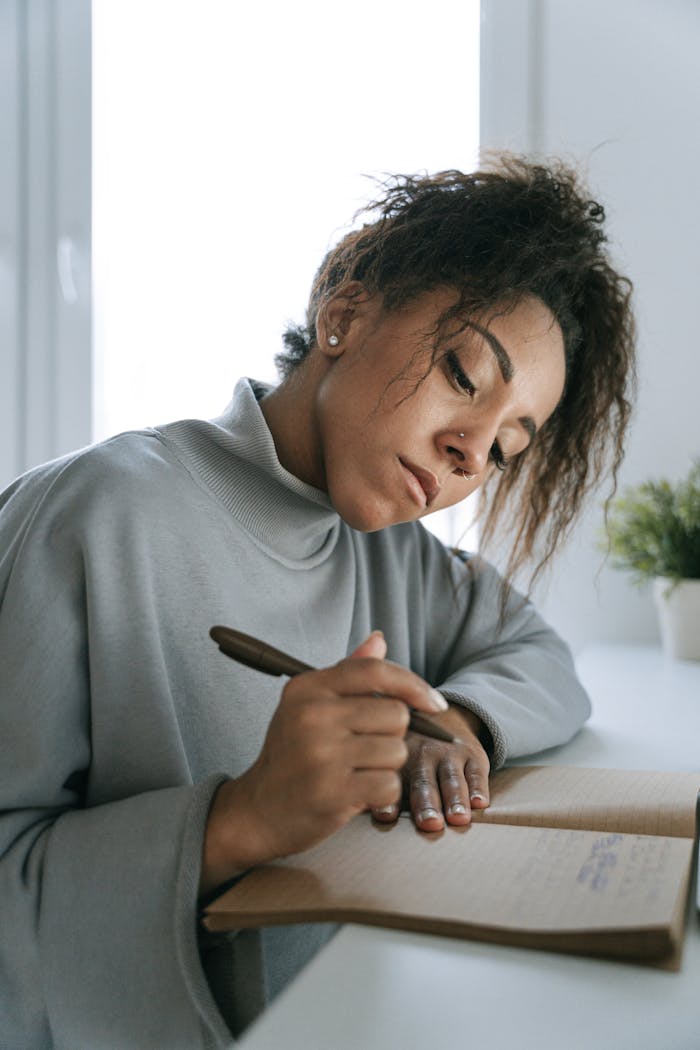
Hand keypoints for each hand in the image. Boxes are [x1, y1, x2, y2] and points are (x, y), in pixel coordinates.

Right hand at [200, 632, 448, 894]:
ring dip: (386, 767)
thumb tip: (379, 640)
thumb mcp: (309, 706)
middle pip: (396, 714)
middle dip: (392, 735)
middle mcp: (313, 715)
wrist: (259, 811)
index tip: (433, 703)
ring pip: (397, 752)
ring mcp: (321, 754)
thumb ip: (347, 674)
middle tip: (363, 750)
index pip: (375, 671)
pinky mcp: (332, 792)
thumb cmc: (292, 754)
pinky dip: (382, 794)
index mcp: (308, 687)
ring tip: (355, 772)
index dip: (413, 685)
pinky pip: (389, 785)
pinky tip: (356, 794)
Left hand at [371, 704, 490, 830]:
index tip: (386, 817)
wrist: (442, 719)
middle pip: (423, 781)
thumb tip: (375, 816)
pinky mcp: (473, 755)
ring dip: (454, 798)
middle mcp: (422, 754)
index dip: (388, 800)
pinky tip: (480, 803)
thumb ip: (387, 789)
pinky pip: (476, 772)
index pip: (392, 782)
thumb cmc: (411, 755)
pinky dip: (478, 788)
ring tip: (458, 818)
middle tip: (429, 823)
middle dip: (426, 803)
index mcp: (397, 760)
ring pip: (451, 778)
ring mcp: (449, 754)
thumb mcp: (396, 764)